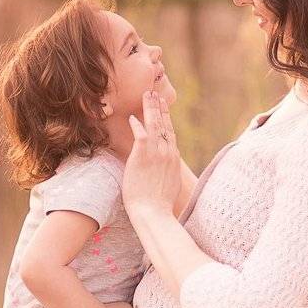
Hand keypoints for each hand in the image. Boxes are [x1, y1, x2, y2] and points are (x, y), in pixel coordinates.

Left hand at [122, 91, 181, 218]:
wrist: (154, 213)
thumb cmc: (159, 206)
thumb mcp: (169, 186)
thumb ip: (168, 174)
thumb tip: (165, 172)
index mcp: (173, 159)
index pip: (170, 134)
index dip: (166, 119)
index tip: (164, 108)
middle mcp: (168, 153)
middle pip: (164, 125)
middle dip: (159, 108)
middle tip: (155, 94)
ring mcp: (157, 153)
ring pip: (154, 125)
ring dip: (150, 108)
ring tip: (147, 95)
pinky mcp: (144, 156)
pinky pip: (141, 134)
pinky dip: (138, 125)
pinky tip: (133, 117)